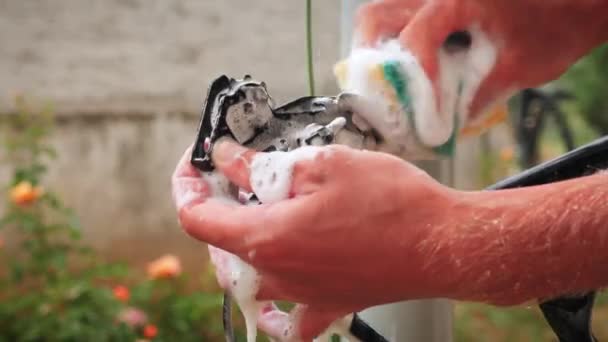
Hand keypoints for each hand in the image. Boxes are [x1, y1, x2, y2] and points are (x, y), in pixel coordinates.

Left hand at [171, 141, 460, 338]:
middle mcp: (277, 276)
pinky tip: (279, 291)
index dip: (187, 184)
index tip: (197, 162)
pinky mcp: (328, 304)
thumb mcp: (322, 165)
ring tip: (258, 213)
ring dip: (241, 244)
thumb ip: (262, 167)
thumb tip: (227, 159)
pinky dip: (276, 307)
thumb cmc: (391, 203)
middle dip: (218, 205)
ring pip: (247, 277)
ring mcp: (302, 296)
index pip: (196, 217)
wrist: (444, 244)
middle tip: (234, 174)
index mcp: (266, 239)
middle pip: (220, 246)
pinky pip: (290, 319)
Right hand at [356, 0, 607, 116]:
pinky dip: (394, 42)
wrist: (580, 3)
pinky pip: (400, 18)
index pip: (416, 35)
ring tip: (387, 82)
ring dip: (377, 48)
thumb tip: (446, 125)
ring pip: (382, 12)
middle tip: (378, 92)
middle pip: (377, 15)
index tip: (418, 109)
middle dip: (369, 55)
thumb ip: (480, 94)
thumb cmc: (559, 29)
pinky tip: (405, 68)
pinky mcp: (439, 5)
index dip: (411, 77)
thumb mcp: (522, 68)